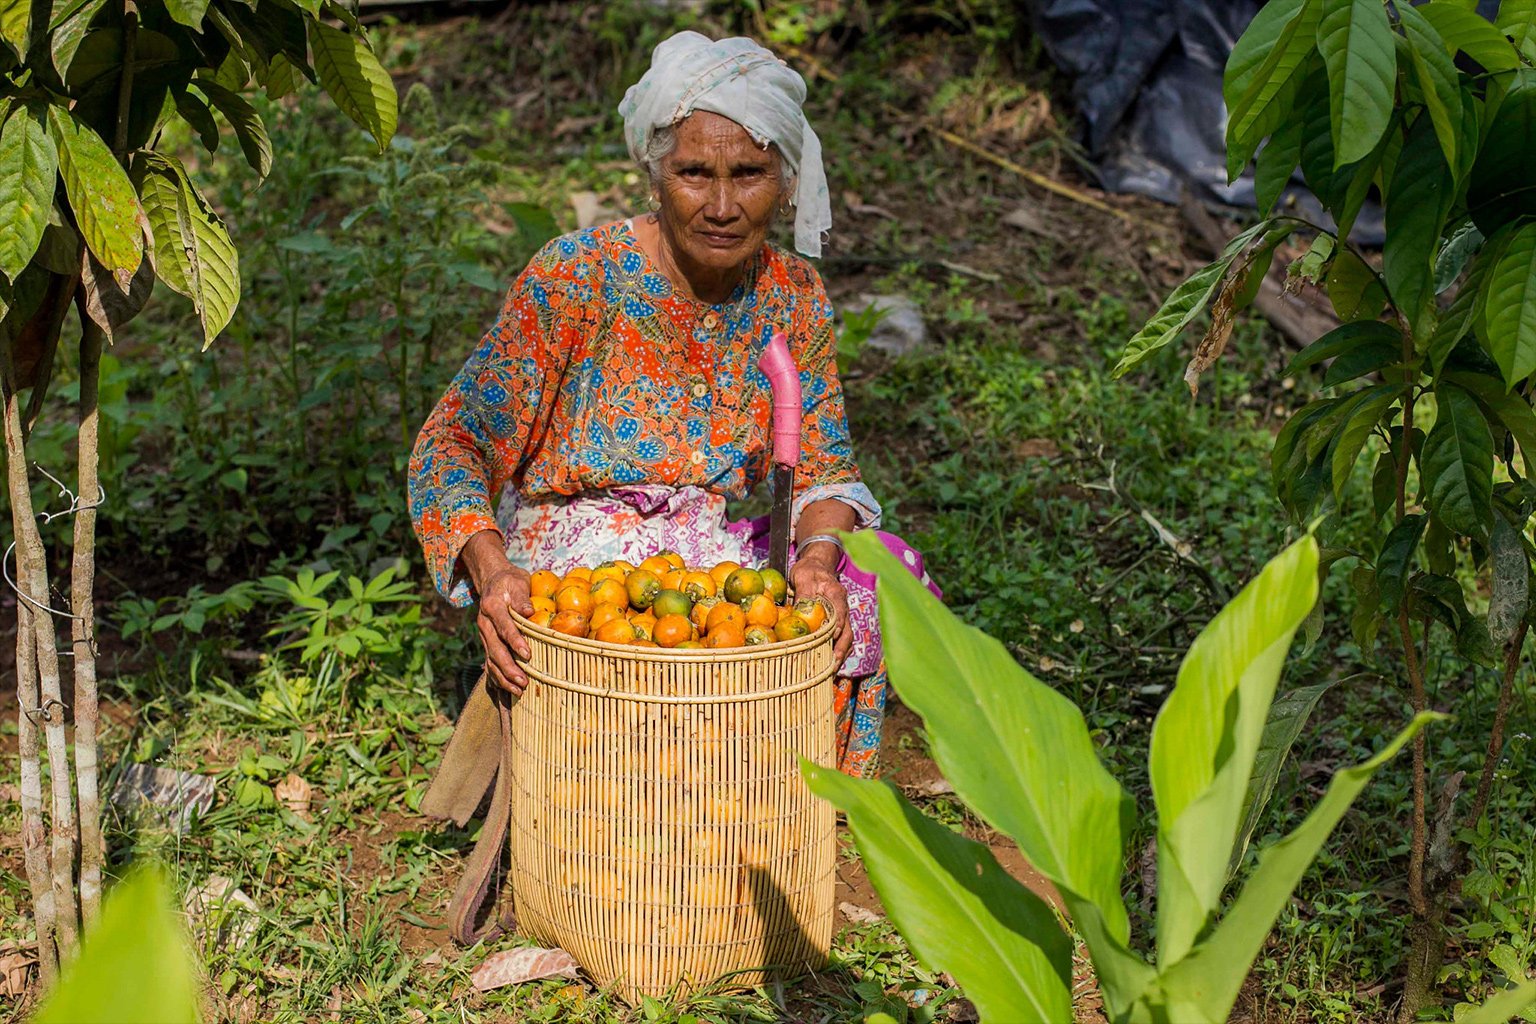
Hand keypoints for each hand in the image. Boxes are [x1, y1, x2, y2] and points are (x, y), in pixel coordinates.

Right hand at [461, 531, 533, 694]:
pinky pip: (490, 662)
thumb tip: (529, 612)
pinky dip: (498, 677)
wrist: (492, 580)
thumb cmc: (509, 581)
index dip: (515, 641)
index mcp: (492, 607)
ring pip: (490, 659)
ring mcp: (484, 634)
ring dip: (503, 677)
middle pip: (494, 648)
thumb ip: (522, 597)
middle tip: (523, 682)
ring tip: (518, 690)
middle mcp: (484, 623)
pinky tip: (509, 690)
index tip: (527, 654)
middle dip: (508, 667)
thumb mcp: (517, 582)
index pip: (504, 627)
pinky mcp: (487, 642)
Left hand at [789, 562, 852, 665]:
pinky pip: (840, 638)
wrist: (816, 565)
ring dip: (840, 654)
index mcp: (837, 595)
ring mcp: (841, 615)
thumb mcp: (803, 576)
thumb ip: (805, 592)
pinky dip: (836, 650)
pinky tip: (828, 663)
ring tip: (831, 671)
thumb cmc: (809, 570)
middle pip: (847, 632)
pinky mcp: (836, 621)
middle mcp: (843, 607)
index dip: (836, 631)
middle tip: (832, 667)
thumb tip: (802, 611)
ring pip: (846, 637)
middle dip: (841, 650)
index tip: (830, 644)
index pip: (840, 616)